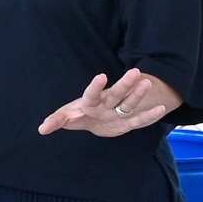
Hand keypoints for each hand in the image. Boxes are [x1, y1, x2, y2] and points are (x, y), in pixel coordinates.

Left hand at [37, 68, 170, 137]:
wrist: (97, 121)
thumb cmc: (79, 115)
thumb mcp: (67, 117)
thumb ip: (57, 121)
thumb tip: (41, 129)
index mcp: (90, 103)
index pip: (91, 94)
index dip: (95, 86)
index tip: (102, 76)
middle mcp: (106, 104)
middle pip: (116, 94)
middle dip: (125, 85)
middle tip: (136, 72)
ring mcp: (118, 112)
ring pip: (129, 103)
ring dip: (137, 95)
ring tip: (147, 83)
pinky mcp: (127, 122)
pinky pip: (139, 120)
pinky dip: (149, 116)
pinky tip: (161, 109)